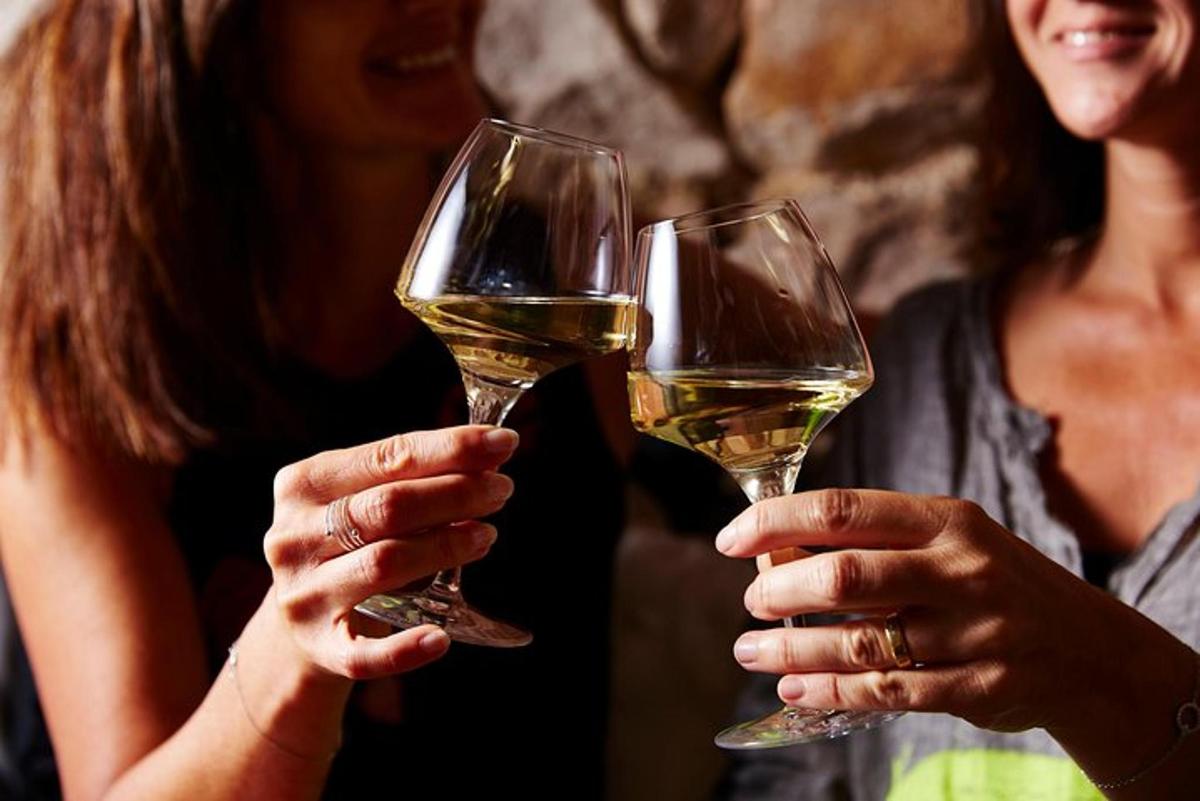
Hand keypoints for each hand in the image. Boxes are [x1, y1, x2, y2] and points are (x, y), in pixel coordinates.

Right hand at [264, 425, 518, 681]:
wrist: (303, 622)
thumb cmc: (348, 544)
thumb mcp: (361, 498)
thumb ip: (411, 475)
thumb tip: (491, 453)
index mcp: (304, 484)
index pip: (387, 457)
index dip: (451, 448)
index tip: (503, 443)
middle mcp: (294, 537)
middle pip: (387, 507)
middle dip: (455, 493)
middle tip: (501, 489)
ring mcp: (305, 595)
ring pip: (384, 564)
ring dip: (444, 547)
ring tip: (486, 535)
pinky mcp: (321, 648)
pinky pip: (365, 654)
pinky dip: (406, 648)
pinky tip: (441, 638)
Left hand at [717, 489, 1191, 736]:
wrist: (1092, 651)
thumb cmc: (998, 583)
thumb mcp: (952, 541)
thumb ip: (879, 543)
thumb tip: (779, 551)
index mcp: (947, 520)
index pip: (844, 510)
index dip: (777, 523)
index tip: (733, 539)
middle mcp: (962, 570)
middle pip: (847, 576)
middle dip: (781, 591)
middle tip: (752, 602)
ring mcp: (975, 632)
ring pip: (859, 643)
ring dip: (792, 649)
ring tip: (752, 650)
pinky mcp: (979, 687)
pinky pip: (887, 691)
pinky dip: (831, 691)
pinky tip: (796, 687)